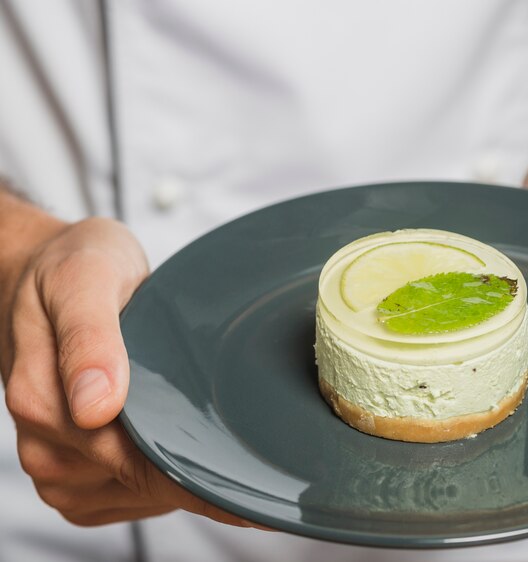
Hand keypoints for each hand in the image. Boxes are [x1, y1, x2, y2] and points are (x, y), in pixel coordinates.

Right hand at [1, 212, 254, 526]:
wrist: (46, 268)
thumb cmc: (69, 267)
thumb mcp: (83, 278)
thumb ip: (88, 338)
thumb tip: (96, 406)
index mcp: (44, 400)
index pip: (130, 459)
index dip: (192, 465)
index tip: (246, 467)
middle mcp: (46, 441)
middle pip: (139, 480)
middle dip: (197, 469)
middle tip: (251, 443)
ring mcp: (60, 457)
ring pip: (135, 492)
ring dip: (182, 475)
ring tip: (223, 439)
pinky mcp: (77, 462)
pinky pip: (124, 491)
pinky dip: (162, 478)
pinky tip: (188, 445)